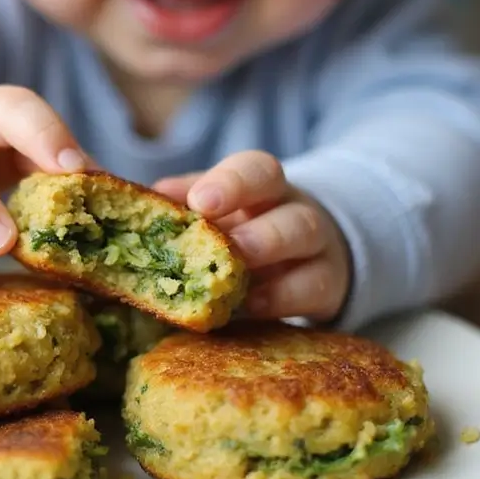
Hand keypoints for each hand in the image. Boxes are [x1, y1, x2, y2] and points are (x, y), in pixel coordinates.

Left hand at [155, 152, 351, 322]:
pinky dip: (282, 298)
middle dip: (259, 231)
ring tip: (238, 279)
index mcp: (262, 186)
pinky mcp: (327, 284)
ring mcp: (316, 247)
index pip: (255, 170)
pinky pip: (313, 288)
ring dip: (271, 257)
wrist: (305, 255)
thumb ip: (187, 203)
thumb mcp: (219, 211)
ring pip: (306, 240)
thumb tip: (152, 197)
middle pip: (289, 208)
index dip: (229, 184)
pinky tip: (252, 308)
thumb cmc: (246, 227)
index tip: (200, 203)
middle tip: (229, 248)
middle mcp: (293, 209)